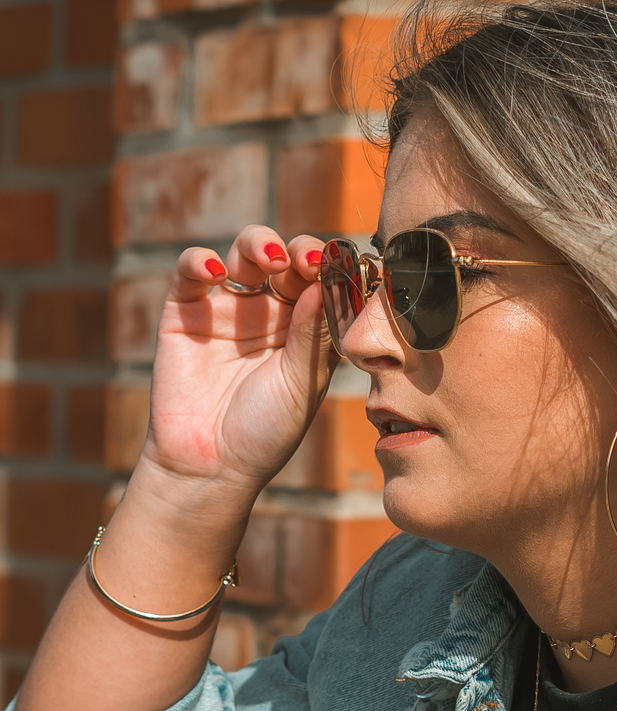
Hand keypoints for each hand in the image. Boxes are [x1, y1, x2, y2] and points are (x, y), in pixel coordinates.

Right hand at [140, 226, 335, 501]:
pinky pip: (190, 272)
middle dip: (298, 250)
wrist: (210, 466)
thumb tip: (328, 279)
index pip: (321, 282)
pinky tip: (216, 272)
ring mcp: (227, 309)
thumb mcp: (301, 383)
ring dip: (258, 244)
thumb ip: (313, 332)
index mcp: (305, 329)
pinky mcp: (184, 312)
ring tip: (270, 258)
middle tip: (306, 259)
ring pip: (243, 255)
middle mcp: (269, 313)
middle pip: (286, 259)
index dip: (331, 268)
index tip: (338, 266)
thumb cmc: (266, 431)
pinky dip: (200, 261)